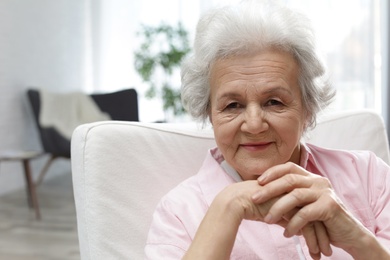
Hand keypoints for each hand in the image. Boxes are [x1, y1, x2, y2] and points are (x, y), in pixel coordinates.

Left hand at [252, 162, 381, 258]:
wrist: (349, 234)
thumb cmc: (322, 219)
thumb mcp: (305, 204)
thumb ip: (291, 196)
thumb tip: (262, 193)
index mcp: (311, 178)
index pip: (289, 167)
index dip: (272, 172)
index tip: (257, 181)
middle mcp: (318, 181)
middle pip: (289, 180)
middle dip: (269, 189)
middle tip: (254, 199)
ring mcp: (325, 192)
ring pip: (295, 196)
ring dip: (278, 208)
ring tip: (267, 220)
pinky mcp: (330, 207)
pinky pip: (306, 214)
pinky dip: (294, 223)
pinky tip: (286, 233)